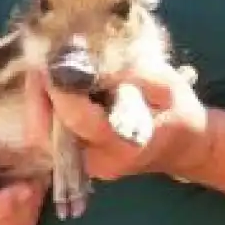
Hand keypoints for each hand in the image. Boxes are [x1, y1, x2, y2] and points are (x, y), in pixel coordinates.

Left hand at [24, 62, 210, 182]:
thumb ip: (130, 74)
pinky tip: (54, 87)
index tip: (53, 60)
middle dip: (37, 97)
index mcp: (124, 145)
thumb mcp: (165, 85)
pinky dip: (47, 111)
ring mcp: (87, 166)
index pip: (78, 119)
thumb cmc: (179, 112)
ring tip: (44, 72)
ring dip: (38, 103)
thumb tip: (89, 58)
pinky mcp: (80, 160)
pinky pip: (51, 136)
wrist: (186, 146)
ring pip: (43, 138)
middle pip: (47, 135)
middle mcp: (100, 162)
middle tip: (40, 64)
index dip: (59, 88)